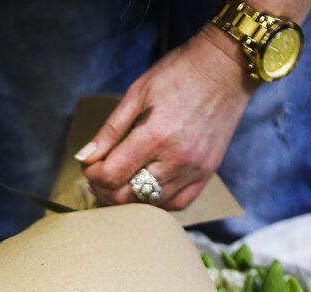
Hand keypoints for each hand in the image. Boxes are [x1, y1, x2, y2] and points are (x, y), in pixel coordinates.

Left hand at [77, 28, 252, 209]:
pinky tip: (148, 188)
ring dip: (130, 198)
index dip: (93, 175)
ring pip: (151, 204)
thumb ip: (110, 130)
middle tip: (100, 178)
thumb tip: (84, 158)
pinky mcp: (207, 173)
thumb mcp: (138, 93)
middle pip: (128, 196)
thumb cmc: (179, 73)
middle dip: (106, 190)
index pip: (112, 175)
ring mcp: (194, 170)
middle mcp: (176, 159)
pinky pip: (178, 204)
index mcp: (155, 136)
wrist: (225, 68)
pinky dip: (158, 202)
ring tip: (121, 182)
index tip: (90, 166)